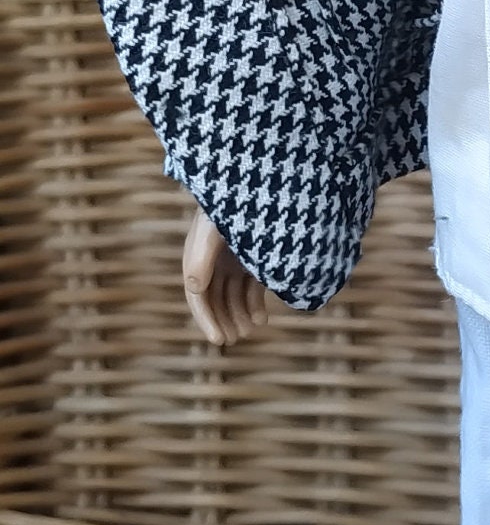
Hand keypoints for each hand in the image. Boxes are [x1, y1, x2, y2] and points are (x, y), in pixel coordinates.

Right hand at [183, 205, 269, 344]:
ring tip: (250, 329)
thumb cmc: (229, 207)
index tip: (219, 339)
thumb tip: (192, 288)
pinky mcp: (252, 260)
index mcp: (197, 256)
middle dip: (223, 321)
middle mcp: (213, 262)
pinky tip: (261, 318)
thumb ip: (201, 259)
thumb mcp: (211, 232)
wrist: (254, 185)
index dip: (206, 319)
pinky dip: (254, 305)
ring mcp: (233, 261)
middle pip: (214, 300)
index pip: (197, 296)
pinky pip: (250, 288)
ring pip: (233, 297)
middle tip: (234, 340)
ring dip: (239, 315)